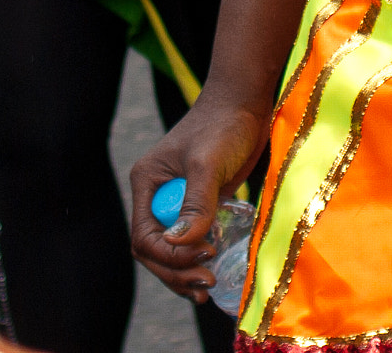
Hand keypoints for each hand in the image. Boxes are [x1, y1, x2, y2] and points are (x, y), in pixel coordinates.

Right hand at [130, 90, 268, 299]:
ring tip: (207, 290)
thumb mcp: (208, 163)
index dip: (169, 256)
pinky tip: (212, 275)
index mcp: (148, 182)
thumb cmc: (224, 124)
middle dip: (176, 271)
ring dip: (184, 273)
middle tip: (206, 283)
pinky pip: (191, 241)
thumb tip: (179, 245)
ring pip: (171, 251)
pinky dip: (197, 260)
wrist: (246, 101)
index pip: (145, 236)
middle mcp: (158, 195)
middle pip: (155, 250)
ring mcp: (178, 200)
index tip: (202, 257)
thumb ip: (195, 203)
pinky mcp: (200, 203)